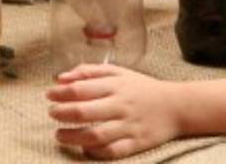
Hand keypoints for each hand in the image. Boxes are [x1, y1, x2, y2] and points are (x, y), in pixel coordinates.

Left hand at [46, 65, 181, 157]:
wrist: (176, 106)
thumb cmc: (141, 87)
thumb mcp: (117, 72)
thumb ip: (88, 71)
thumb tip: (61, 78)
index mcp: (115, 86)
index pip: (81, 89)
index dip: (60, 93)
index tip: (48, 95)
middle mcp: (120, 105)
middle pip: (84, 112)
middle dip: (62, 113)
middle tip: (51, 113)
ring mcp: (129, 126)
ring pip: (96, 135)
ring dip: (73, 137)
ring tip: (59, 135)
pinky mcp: (136, 144)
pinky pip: (113, 152)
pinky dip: (95, 152)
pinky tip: (83, 149)